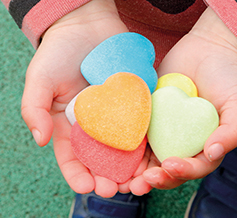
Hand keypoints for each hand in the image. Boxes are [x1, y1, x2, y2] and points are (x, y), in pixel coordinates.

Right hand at [21, 0, 135, 197]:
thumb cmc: (60, 52)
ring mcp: (116, 117)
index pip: (72, 159)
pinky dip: (148, 144)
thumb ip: (34, 109)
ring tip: (139, 182)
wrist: (88, 27)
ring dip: (132, 169)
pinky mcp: (134, 105)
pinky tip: (153, 156)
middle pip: (101, 160)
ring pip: (125, 150)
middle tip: (117, 190)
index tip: (88, 187)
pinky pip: (142, 127)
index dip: (78, 176)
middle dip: (108, 178)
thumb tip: (38, 139)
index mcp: (69, 127)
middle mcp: (94, 127)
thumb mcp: (40, 79)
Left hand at [133, 7, 236, 190]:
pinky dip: (128, 141)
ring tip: (123, 180)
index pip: (194, 166)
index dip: (182, 172)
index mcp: (205, 144)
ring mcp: (165, 127)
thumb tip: (212, 153)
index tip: (169, 165)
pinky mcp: (151, 112)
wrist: (211, 47)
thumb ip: (232, 131)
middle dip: (154, 179)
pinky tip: (116, 148)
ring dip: (136, 169)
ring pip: (149, 154)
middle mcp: (183, 140)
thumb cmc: (230, 76)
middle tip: (139, 184)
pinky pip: (137, 128)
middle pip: (167, 167)